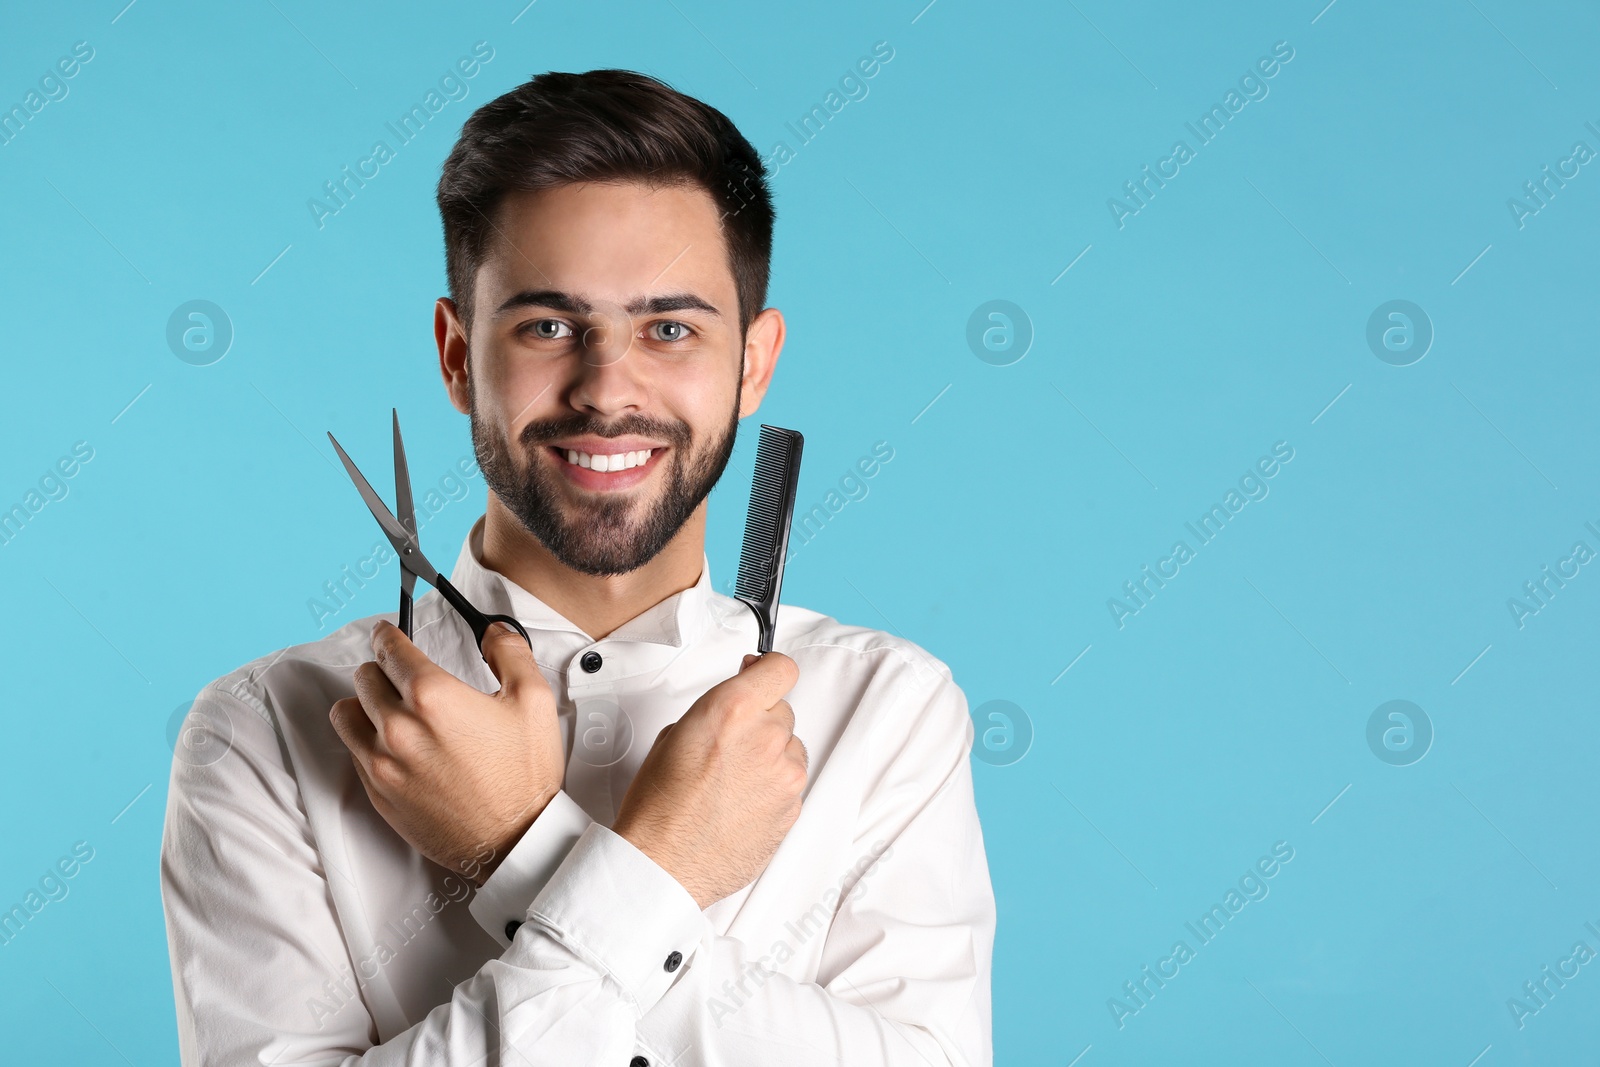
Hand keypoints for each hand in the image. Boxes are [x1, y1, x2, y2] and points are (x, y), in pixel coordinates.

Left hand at [330, 620, 563, 886]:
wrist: (515, 841)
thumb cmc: (525, 775)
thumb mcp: (533, 699)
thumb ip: (509, 651)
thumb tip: (492, 631)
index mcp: (433, 697)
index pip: (390, 649)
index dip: (388, 634)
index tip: (388, 632)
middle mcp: (398, 728)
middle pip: (364, 678)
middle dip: (381, 668)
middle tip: (398, 672)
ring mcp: (384, 764)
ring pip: (346, 714)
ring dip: (363, 703)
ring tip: (385, 705)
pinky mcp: (379, 793)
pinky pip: (353, 752)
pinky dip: (365, 739)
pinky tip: (392, 742)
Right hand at [612, 651, 806, 908]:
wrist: (663, 866)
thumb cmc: (658, 807)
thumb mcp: (674, 734)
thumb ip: (716, 710)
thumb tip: (736, 705)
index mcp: (733, 710)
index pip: (781, 668)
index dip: (769, 671)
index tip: (762, 675)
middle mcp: (766, 738)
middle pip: (782, 711)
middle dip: (760, 722)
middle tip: (729, 745)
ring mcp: (785, 775)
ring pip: (790, 748)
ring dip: (769, 756)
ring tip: (731, 782)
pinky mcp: (793, 808)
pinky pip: (790, 783)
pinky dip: (772, 788)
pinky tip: (740, 804)